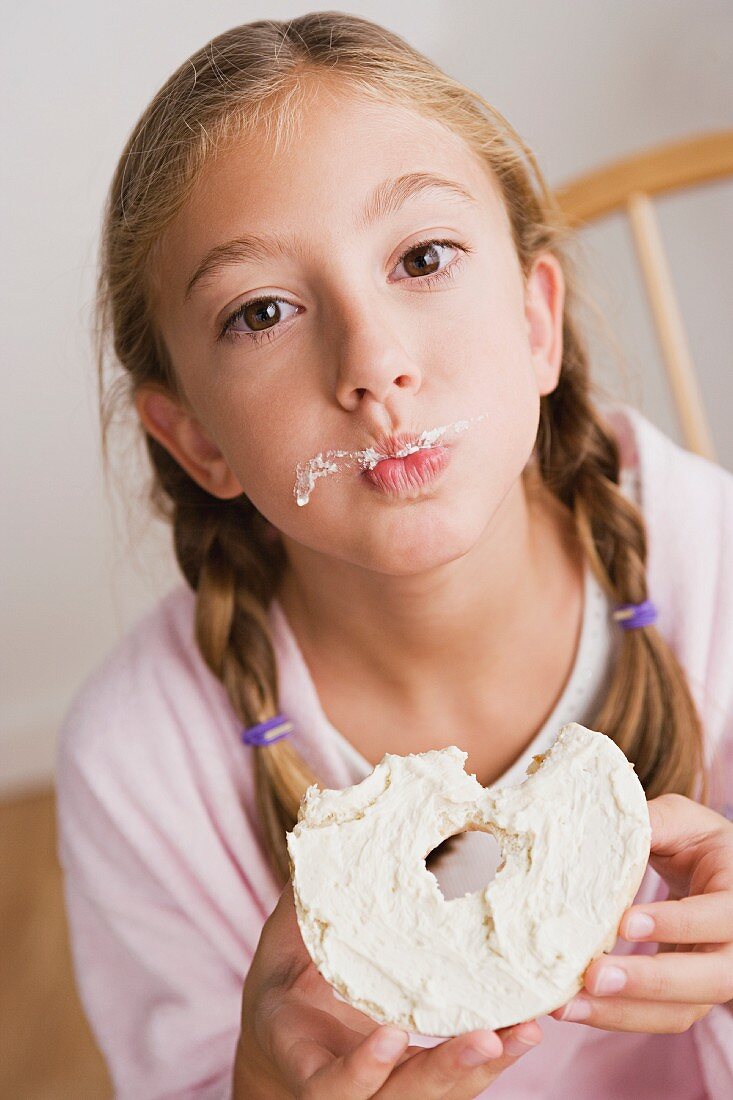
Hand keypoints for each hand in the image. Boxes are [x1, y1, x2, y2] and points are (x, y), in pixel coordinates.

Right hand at [233, 879, 542, 1098]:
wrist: (289, 1032)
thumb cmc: (285, 980)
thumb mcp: (281, 946)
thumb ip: (303, 906)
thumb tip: (324, 829)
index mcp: (303, 1055)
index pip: (331, 1084)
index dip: (362, 1069)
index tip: (393, 1033)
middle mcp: (349, 1085)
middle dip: (445, 1072)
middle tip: (486, 1037)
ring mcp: (388, 1089)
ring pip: (438, 1096)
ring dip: (483, 1068)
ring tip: (525, 1032)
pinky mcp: (420, 1080)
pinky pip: (459, 1081)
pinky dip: (493, 1059)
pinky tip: (524, 1030)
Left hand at [551, 792, 732, 1033]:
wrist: (714, 874)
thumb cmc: (696, 843)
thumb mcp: (682, 821)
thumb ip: (654, 824)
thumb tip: (608, 828)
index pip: (719, 917)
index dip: (676, 924)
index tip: (625, 923)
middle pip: (710, 979)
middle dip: (650, 982)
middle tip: (594, 976)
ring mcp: (712, 979)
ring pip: (681, 1011)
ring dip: (623, 1012)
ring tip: (567, 1004)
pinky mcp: (686, 998)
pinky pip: (656, 1018)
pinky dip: (615, 1016)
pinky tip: (572, 1006)